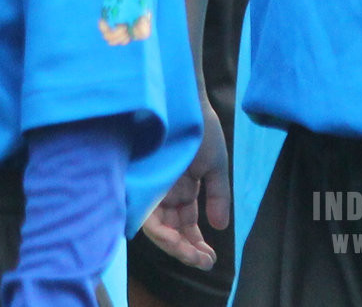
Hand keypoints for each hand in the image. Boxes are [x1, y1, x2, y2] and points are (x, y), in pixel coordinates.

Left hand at [142, 96, 229, 267]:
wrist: (185, 99)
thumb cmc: (200, 128)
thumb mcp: (216, 166)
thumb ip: (217, 196)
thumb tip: (220, 228)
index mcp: (181, 189)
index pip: (184, 224)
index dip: (196, 243)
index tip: (210, 258)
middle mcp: (164, 193)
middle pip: (170, 230)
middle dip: (187, 250)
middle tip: (205, 262)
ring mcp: (152, 188)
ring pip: (158, 229)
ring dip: (176, 246)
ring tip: (197, 257)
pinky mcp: (141, 183)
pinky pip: (146, 216)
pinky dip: (161, 232)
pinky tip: (178, 242)